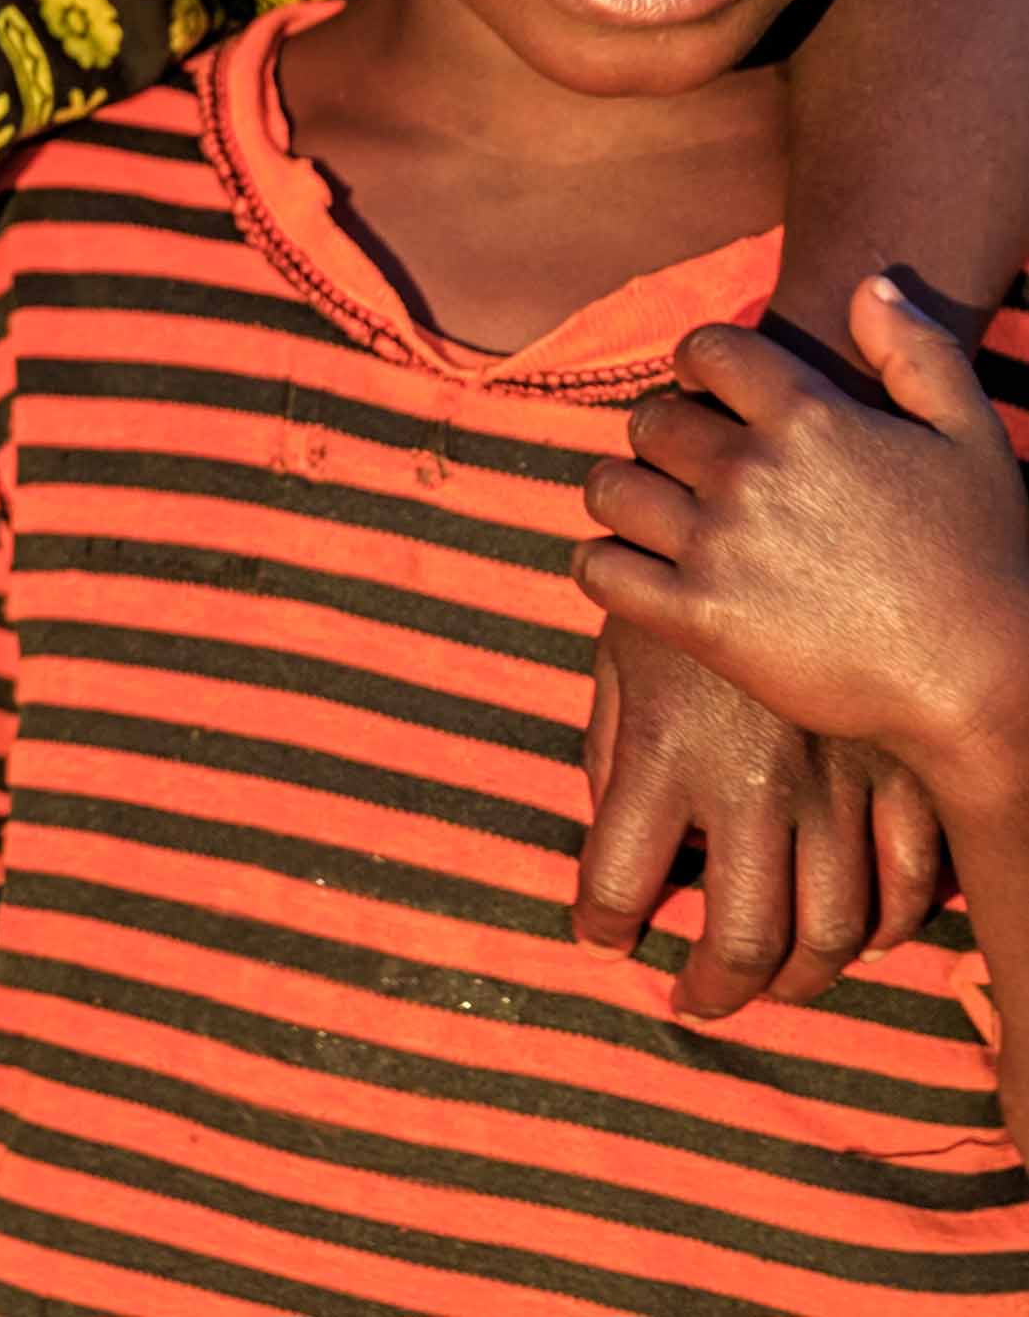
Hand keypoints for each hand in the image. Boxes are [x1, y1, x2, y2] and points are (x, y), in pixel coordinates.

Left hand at [570, 618, 902, 1012]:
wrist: (776, 517)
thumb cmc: (686, 589)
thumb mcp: (620, 656)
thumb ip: (610, 751)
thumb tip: (614, 842)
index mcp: (662, 752)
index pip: (619, 884)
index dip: (604, 927)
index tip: (602, 938)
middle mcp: (752, 781)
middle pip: (743, 936)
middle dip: (715, 988)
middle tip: (698, 999)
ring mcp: (838, 779)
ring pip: (836, 929)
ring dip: (803, 976)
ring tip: (774, 982)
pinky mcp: (904, 767)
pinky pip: (915, 880)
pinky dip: (891, 927)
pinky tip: (861, 937)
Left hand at [585, 279, 1028, 842]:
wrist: (983, 680)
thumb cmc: (985, 556)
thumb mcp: (973, 439)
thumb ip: (919, 353)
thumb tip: (868, 283)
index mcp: (810, 419)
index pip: (707, 350)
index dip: (699, 362)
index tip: (707, 389)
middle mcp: (751, 473)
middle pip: (648, 420)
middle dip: (664, 433)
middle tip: (689, 462)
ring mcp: (718, 547)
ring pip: (609, 488)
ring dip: (628, 493)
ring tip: (659, 509)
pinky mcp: (698, 618)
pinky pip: (599, 569)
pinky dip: (605, 563)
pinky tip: (638, 566)